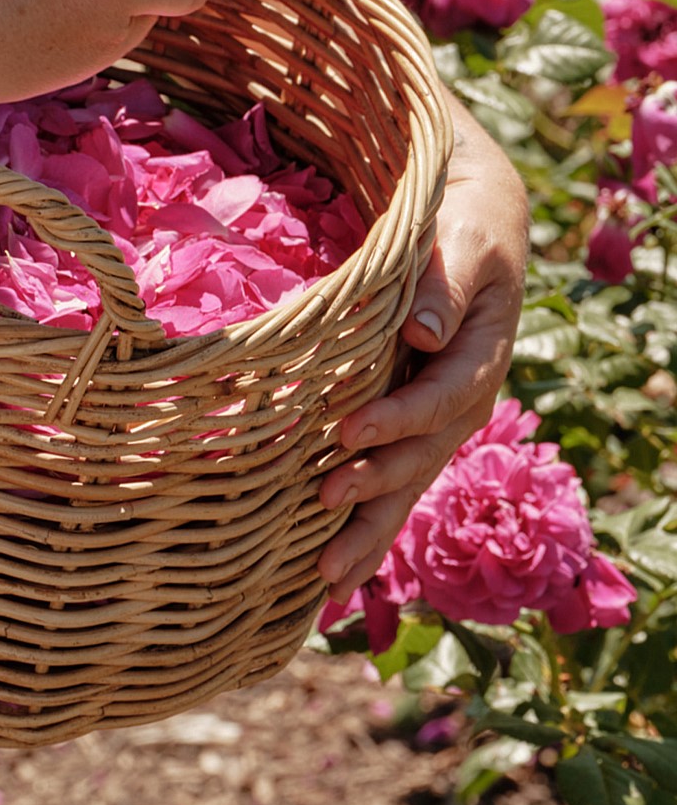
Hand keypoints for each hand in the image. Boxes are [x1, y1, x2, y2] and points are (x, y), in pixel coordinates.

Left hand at [316, 95, 527, 601]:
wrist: (476, 225)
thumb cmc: (464, 229)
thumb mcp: (462, 243)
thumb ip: (442, 287)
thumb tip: (421, 333)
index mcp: (480, 357)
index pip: (439, 400)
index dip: (395, 421)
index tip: (345, 435)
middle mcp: (462, 400)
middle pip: (422, 457)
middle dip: (375, 492)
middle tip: (324, 515)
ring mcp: (437, 417)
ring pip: (407, 482)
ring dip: (369, 529)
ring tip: (327, 578)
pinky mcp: (411, 422)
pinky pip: (393, 476)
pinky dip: (368, 520)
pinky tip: (334, 564)